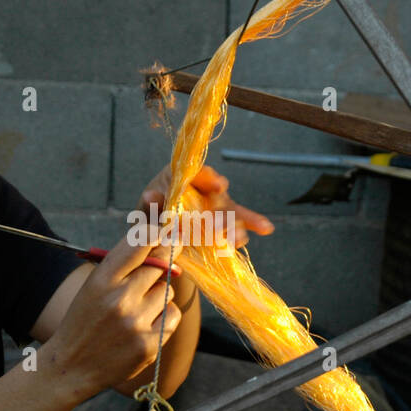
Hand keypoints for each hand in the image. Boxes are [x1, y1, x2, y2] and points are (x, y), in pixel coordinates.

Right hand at [45, 228, 184, 398]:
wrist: (72, 366)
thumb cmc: (85, 319)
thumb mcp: (94, 285)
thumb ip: (122, 263)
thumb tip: (160, 236)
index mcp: (102, 279)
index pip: (140, 242)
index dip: (156, 234)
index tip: (162, 235)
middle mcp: (119, 299)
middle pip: (160, 265)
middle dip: (162, 264)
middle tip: (157, 270)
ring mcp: (135, 323)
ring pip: (167, 291)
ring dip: (158, 296)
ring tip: (138, 309)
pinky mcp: (148, 344)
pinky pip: (173, 315)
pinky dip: (164, 317)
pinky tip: (145, 325)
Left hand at [136, 165, 272, 250]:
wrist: (158, 238)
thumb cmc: (149, 221)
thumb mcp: (145, 214)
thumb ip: (150, 206)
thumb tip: (151, 196)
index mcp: (178, 176)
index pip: (195, 172)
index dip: (209, 178)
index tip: (219, 185)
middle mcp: (199, 186)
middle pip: (215, 195)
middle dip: (221, 212)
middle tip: (223, 226)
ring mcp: (213, 203)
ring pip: (229, 210)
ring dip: (237, 223)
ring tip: (240, 237)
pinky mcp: (223, 220)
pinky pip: (238, 221)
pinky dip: (252, 224)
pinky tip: (265, 227)